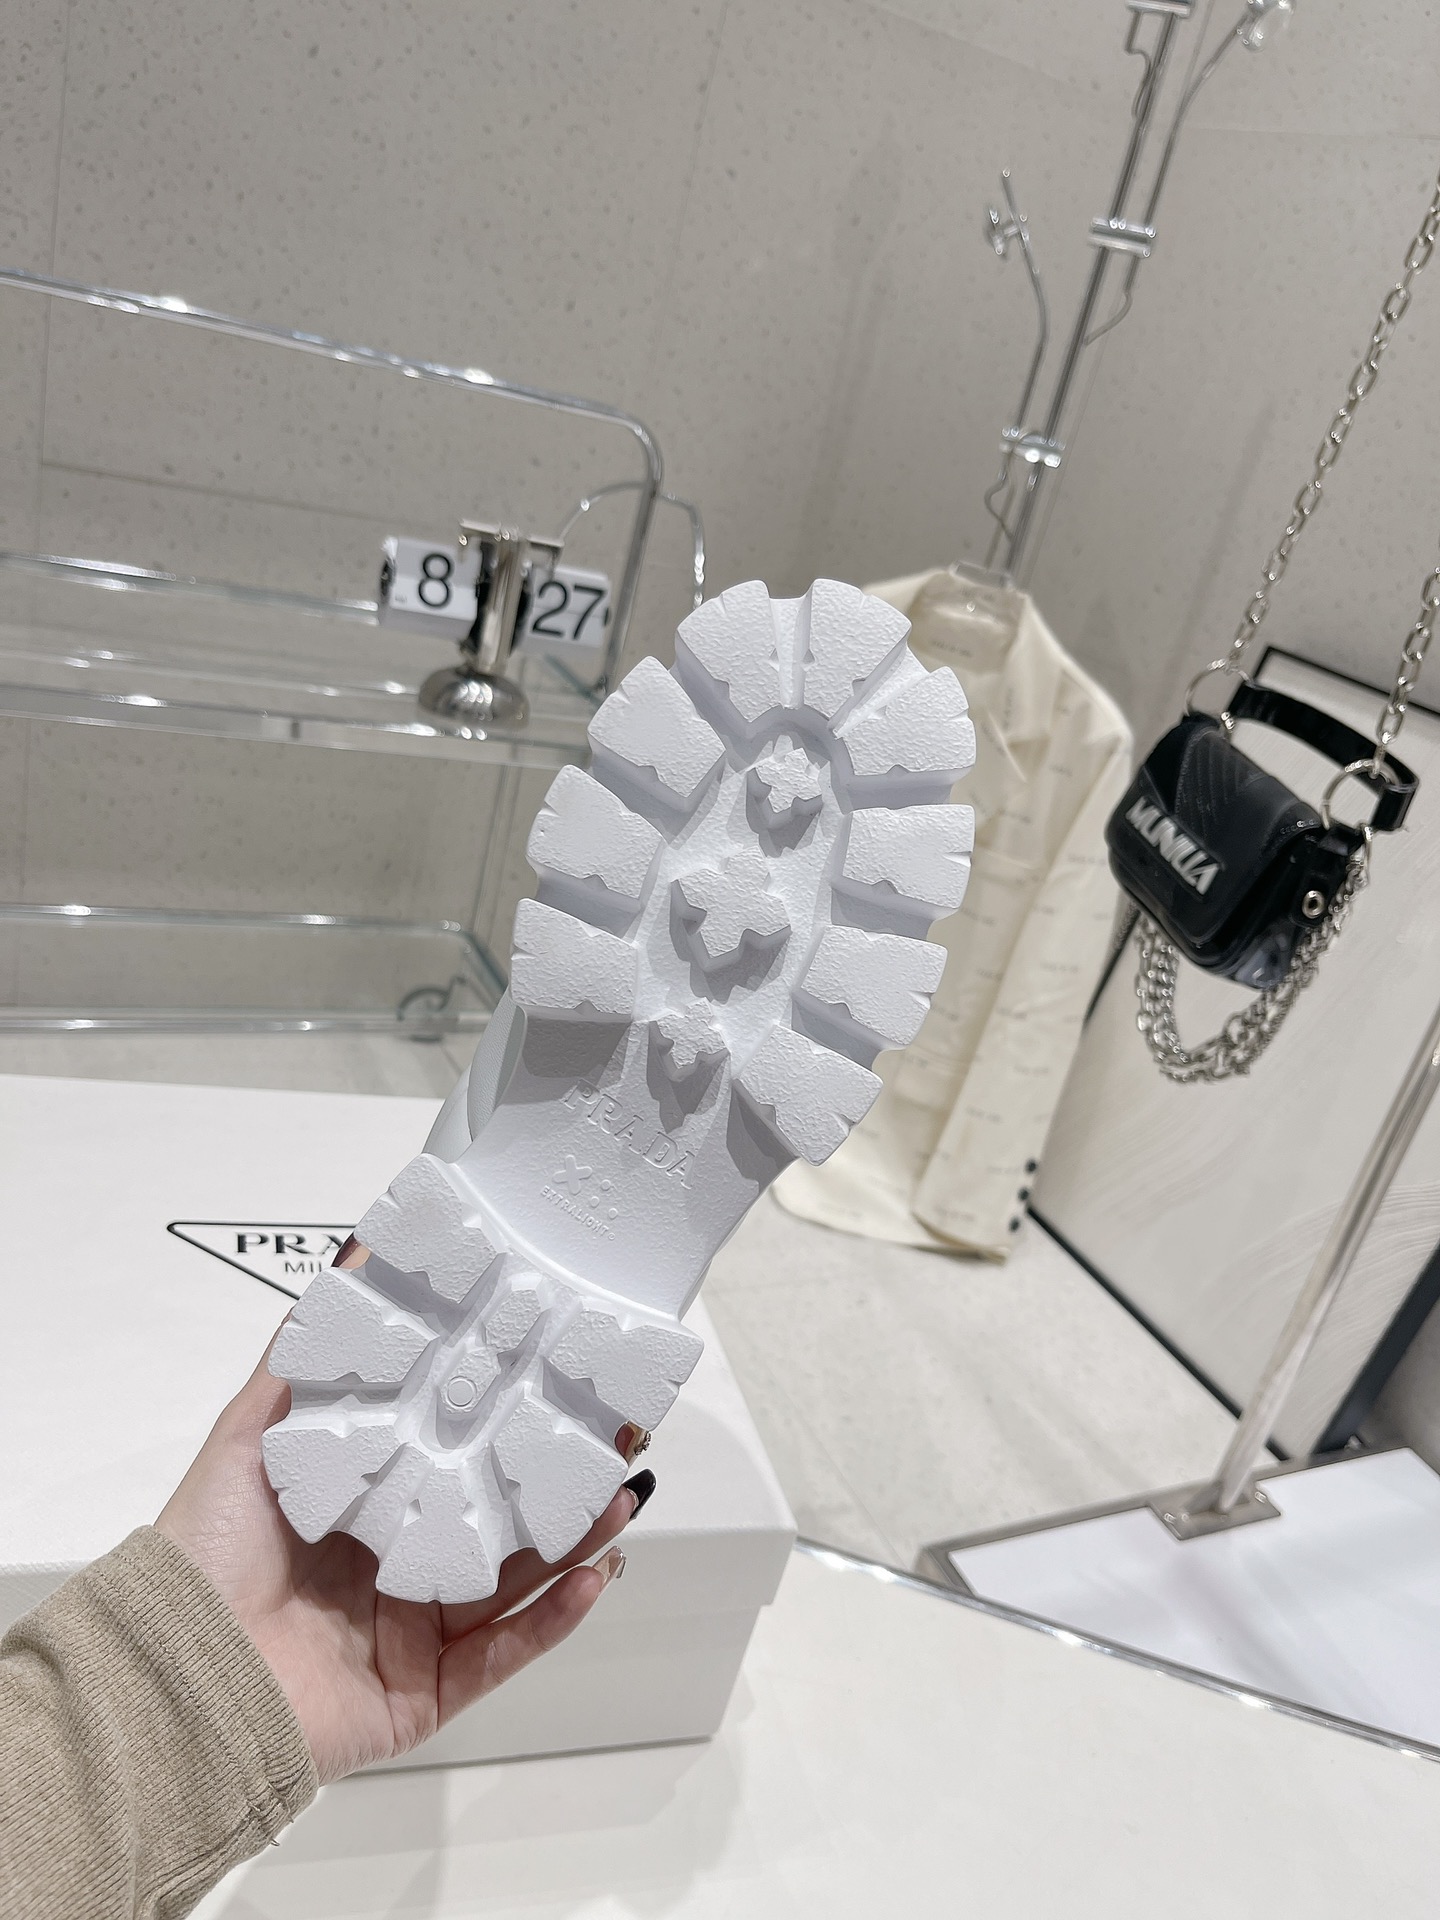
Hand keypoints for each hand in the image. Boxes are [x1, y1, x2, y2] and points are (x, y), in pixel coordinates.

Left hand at [157, 1339, 643, 1783]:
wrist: (179, 1674)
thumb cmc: (206, 1551)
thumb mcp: (253, 1433)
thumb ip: (309, 1353)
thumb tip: (356, 1253)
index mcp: (363, 1507)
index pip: (455, 1455)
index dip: (507, 1420)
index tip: (558, 1376)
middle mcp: (396, 1567)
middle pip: (499, 1517)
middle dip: (559, 1477)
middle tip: (615, 1435)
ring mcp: (417, 1633)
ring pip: (518, 1580)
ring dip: (576, 1540)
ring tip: (622, 1495)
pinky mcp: (429, 1692)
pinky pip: (507, 1653)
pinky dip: (554, 1618)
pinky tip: (593, 1575)